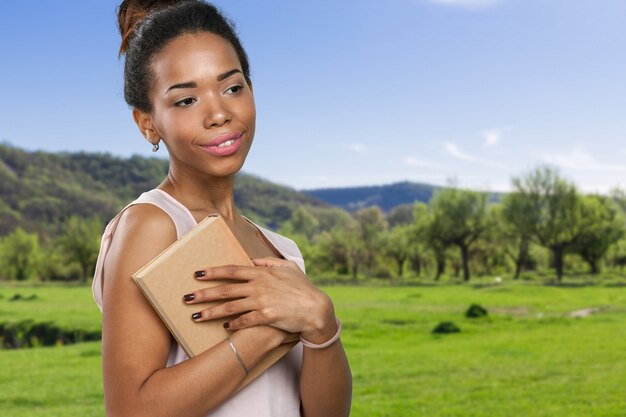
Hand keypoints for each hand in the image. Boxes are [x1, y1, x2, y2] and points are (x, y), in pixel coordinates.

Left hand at [183, 257, 336, 340]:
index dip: (213, 272)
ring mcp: (261, 302)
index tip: (197, 274)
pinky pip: (244, 321)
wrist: (316, 308)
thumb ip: (270, 262)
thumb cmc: (303, 287)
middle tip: (186, 297)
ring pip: (230, 307)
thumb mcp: (288, 267)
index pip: (232, 271)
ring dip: (211, 312)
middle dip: (203, 293)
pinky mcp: (266, 318)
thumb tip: (254, 260)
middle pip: (225, 289)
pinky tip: (223, 327)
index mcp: (262, 273)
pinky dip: (233, 324)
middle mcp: (258, 286)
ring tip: (195, 316)